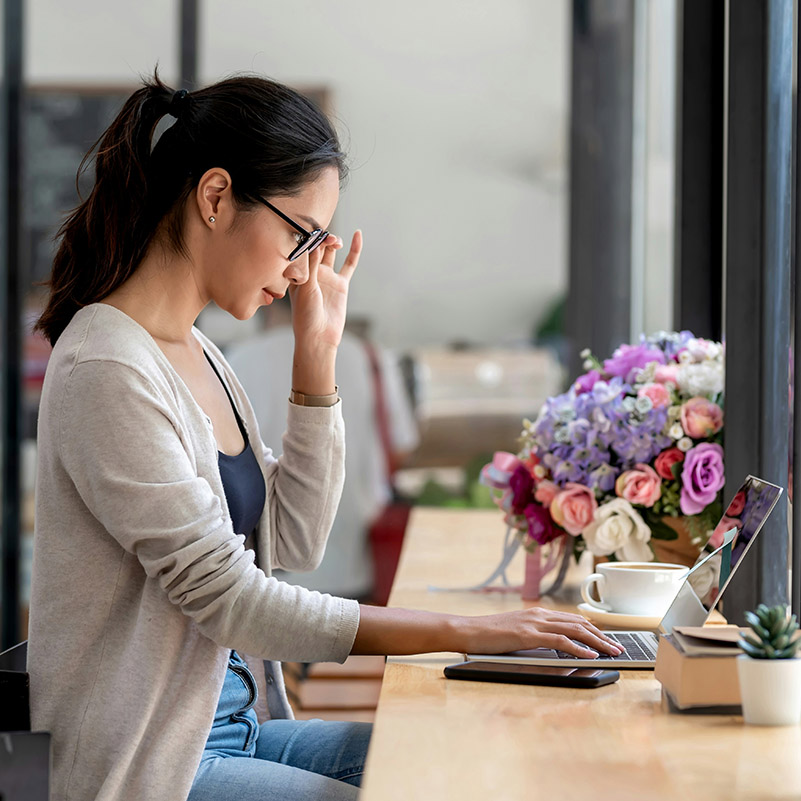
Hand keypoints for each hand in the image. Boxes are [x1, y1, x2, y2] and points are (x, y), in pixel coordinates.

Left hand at [289, 230, 361, 351]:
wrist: (319, 336)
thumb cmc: (306, 314)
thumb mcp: (306, 287)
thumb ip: (311, 265)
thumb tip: (316, 242)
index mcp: (298, 272)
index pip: (304, 249)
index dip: (310, 238)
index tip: (314, 234)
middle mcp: (311, 272)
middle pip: (318, 247)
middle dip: (322, 239)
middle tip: (327, 239)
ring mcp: (327, 277)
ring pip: (331, 252)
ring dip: (333, 242)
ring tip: (336, 242)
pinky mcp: (341, 284)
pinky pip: (349, 264)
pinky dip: (354, 250)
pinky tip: (358, 235)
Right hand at [463, 608, 623, 658]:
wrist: (469, 630)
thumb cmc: (489, 635)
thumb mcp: (517, 631)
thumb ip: (536, 634)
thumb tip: (554, 645)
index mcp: (538, 613)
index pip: (573, 619)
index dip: (594, 629)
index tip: (608, 639)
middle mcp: (540, 615)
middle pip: (579, 623)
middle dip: (602, 636)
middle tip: (618, 647)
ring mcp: (535, 624)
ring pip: (575, 631)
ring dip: (598, 642)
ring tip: (612, 651)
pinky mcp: (529, 635)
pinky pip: (560, 642)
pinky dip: (578, 648)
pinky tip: (590, 655)